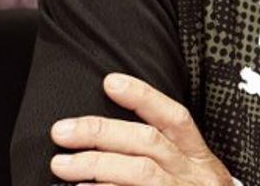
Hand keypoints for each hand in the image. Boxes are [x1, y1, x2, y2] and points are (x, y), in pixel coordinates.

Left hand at [50, 72, 235, 185]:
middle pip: (149, 142)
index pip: (174, 118)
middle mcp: (192, 175)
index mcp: (198, 158)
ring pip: (140, 171)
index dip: (144, 97)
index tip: (110, 83)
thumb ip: (162, 156)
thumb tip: (110, 135)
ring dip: (96, 165)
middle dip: (102, 132)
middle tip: (62, 131)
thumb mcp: (192, 176)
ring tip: (61, 164)